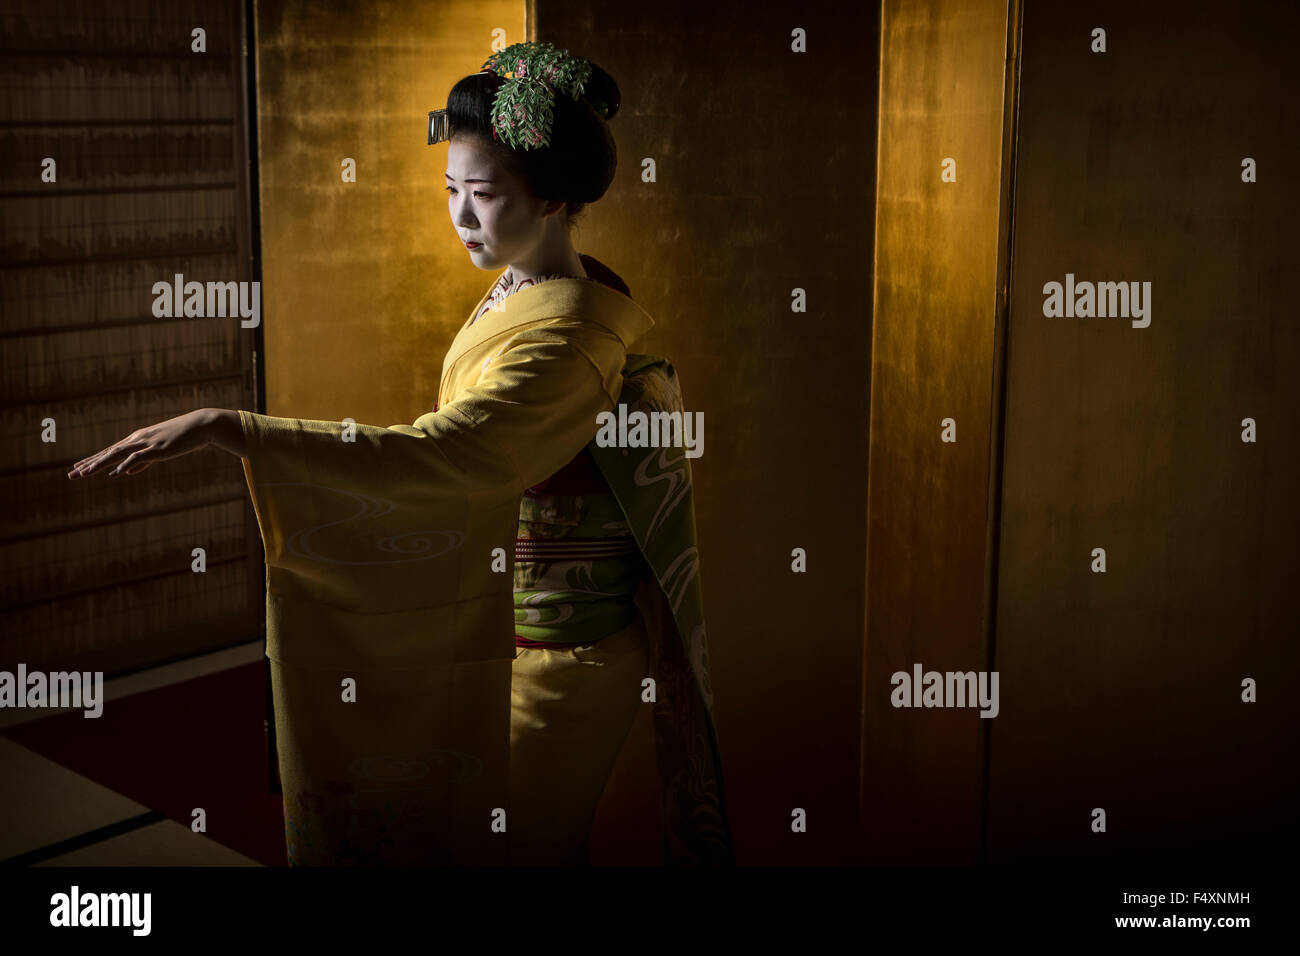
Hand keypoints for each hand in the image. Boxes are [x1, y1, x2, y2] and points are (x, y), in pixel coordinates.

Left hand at [67, 408, 217, 478]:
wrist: (201, 426)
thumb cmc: (183, 438)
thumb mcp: (160, 451)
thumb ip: (142, 462)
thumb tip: (126, 472)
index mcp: (137, 440)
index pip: (110, 451)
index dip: (93, 460)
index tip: (78, 468)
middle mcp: (137, 440)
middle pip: (108, 453)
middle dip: (89, 464)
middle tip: (71, 474)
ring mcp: (147, 443)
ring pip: (117, 455)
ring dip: (99, 464)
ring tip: (84, 473)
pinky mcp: (158, 449)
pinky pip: (138, 458)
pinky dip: (125, 465)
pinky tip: (115, 473)